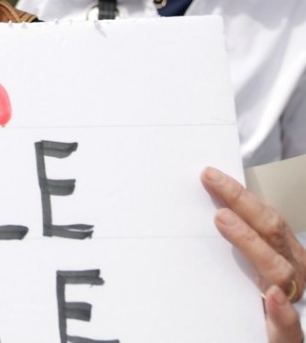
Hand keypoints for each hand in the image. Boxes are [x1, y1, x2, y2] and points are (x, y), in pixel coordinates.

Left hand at [201, 167, 304, 342]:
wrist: (268, 340)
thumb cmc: (253, 300)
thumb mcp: (251, 265)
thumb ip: (238, 244)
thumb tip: (207, 212)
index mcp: (286, 255)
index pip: (264, 218)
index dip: (239, 195)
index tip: (209, 174)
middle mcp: (294, 274)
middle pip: (270, 232)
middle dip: (243, 204)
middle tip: (211, 182)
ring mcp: (290, 301)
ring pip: (278, 270)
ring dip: (250, 242)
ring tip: (223, 219)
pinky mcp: (285, 337)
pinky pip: (288, 328)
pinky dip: (282, 312)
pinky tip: (271, 297)